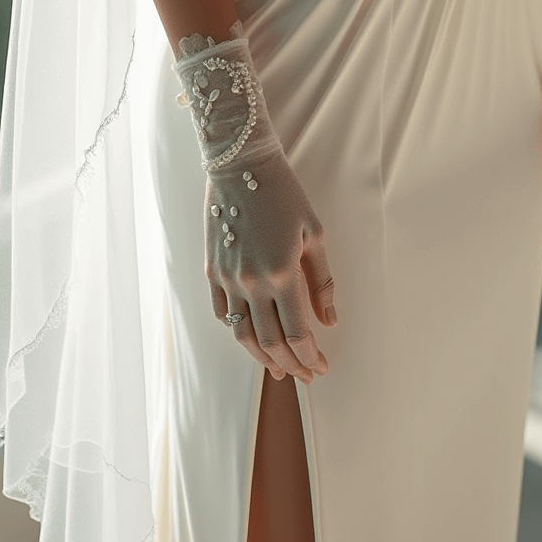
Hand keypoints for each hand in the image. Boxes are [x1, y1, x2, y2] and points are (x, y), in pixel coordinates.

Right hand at [205, 145, 335, 383]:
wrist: (241, 165)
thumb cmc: (284, 194)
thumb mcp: (315, 233)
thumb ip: (322, 281)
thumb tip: (330, 320)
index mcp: (282, 273)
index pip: (298, 333)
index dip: (310, 357)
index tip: (321, 367)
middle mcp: (251, 282)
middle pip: (271, 342)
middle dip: (291, 364)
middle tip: (306, 376)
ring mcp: (227, 279)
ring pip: (243, 335)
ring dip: (262, 358)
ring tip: (279, 369)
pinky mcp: (211, 271)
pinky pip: (222, 314)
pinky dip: (238, 332)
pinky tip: (251, 338)